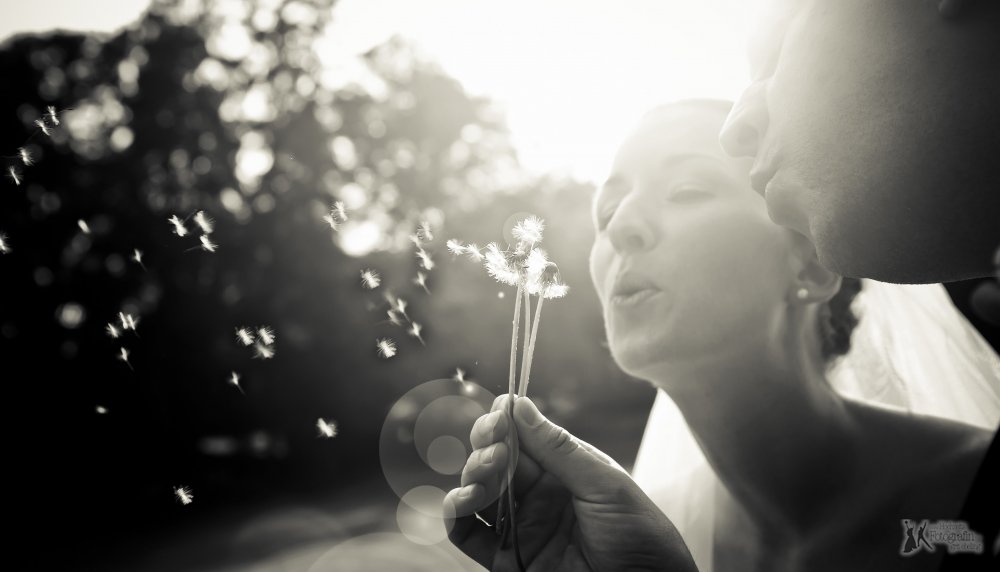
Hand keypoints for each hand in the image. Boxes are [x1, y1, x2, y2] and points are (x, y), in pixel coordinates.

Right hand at [444, 395, 697, 571]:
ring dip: (471, 475)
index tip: (499, 413)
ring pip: (477, 492)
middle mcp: (537, 495)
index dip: (504, 421)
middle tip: (495, 446)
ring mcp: (520, 526)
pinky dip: (456, 513)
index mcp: (563, 470)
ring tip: (485, 473)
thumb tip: (519, 405)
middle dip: (487, 446)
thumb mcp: (605, 484)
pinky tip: (464, 500)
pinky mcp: (506, 560)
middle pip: (494, 461)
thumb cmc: (639, 536)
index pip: (522, 437)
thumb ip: (558, 448)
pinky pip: (468, 533)